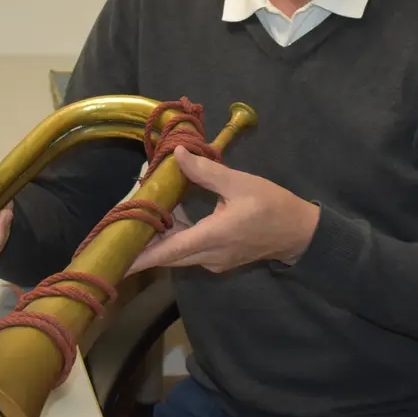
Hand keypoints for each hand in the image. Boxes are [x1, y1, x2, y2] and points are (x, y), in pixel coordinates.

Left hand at [125, 146, 318, 275]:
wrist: (300, 232)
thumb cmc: (272, 206)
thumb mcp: (240, 183)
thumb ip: (205, 172)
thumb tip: (177, 155)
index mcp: (213, 238)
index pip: (168, 252)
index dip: (140, 257)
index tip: (117, 260)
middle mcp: (209, 256)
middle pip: (168, 255)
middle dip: (144, 243)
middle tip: (122, 225)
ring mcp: (215, 261)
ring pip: (179, 254)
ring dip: (162, 237)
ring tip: (146, 213)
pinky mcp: (220, 259)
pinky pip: (191, 251)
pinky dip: (178, 237)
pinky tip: (175, 215)